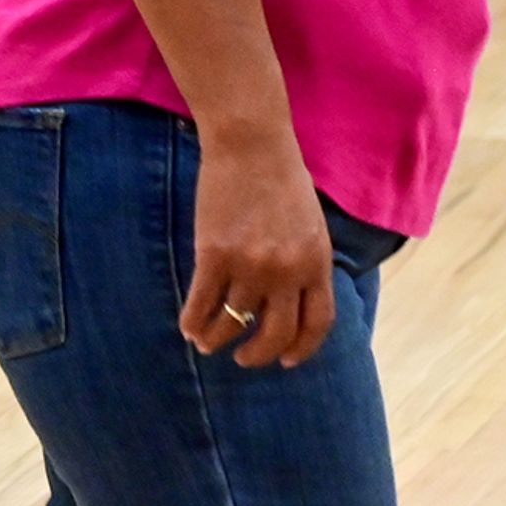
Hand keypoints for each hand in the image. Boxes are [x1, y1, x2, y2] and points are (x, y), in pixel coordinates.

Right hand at [183, 126, 334, 366]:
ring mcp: (250, 265)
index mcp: (316, 263)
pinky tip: (188, 327)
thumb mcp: (310, 226)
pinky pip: (202, 303)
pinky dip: (193, 321)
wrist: (250, 145)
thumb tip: (288, 297)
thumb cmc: (280, 179)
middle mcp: (287, 271)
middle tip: (244, 358)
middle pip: (276, 332)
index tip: (286, 360)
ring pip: (233, 321)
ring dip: (217, 338)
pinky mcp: (215, 254)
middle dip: (258, 354)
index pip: (317, 323)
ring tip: (206, 342)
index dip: (301, 349)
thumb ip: (304, 263)